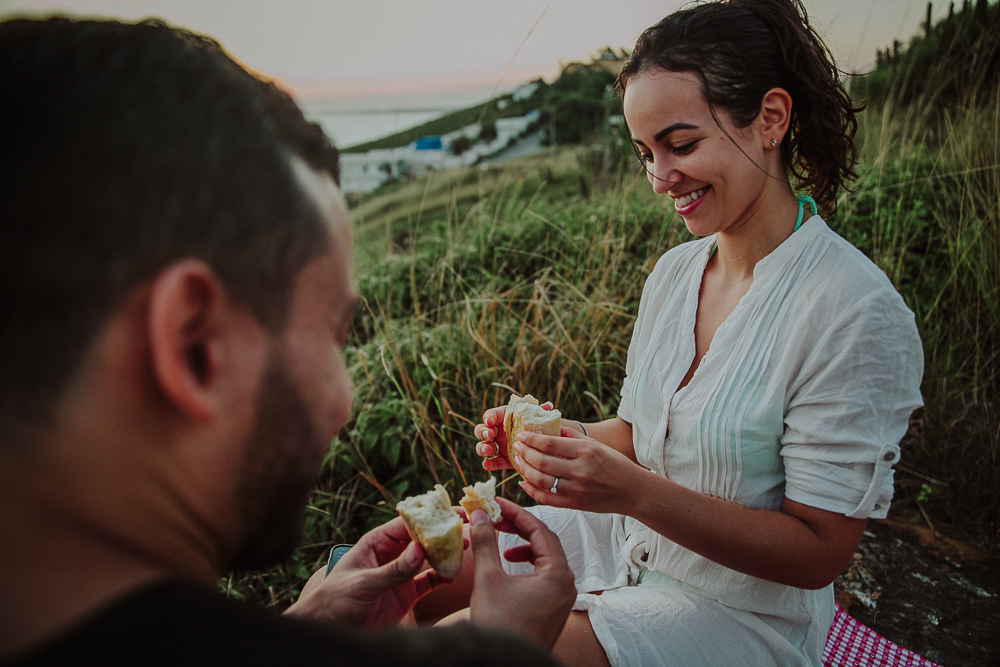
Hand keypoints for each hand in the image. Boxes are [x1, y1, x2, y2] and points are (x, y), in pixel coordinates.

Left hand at [284, 516, 449, 628]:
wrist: (330, 631)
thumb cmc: (335, 600)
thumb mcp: (363, 583)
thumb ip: (392, 570)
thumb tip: (418, 549)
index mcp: (376, 543)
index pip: (405, 525)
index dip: (428, 518)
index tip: (449, 513)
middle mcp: (391, 555)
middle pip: (421, 539)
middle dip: (442, 533)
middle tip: (464, 526)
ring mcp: (400, 574)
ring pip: (428, 558)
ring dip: (445, 553)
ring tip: (464, 548)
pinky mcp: (407, 594)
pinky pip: (429, 581)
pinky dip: (442, 577)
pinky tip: (453, 574)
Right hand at [468, 498, 575, 650]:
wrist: (506, 664)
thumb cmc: (500, 625)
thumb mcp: (488, 579)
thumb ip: (485, 543)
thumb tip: (480, 514)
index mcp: (557, 573)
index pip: (539, 529)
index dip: (515, 513)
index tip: (495, 503)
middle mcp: (567, 582)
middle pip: (545, 541)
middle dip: (519, 527)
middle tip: (496, 517)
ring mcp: (563, 596)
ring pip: (546, 557)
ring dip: (524, 544)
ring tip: (502, 543)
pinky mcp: (554, 606)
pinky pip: (545, 573)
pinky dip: (528, 563)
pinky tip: (509, 564)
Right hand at [474, 401, 552, 472]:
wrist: (545, 448)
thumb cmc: (541, 428)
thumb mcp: (541, 419)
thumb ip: (541, 412)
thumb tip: (547, 406)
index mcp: (505, 418)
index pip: (492, 415)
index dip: (489, 417)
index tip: (490, 422)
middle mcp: (499, 431)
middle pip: (482, 430)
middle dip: (483, 432)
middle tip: (490, 435)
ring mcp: (499, 446)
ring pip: (483, 446)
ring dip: (482, 448)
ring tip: (488, 451)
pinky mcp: (502, 460)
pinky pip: (493, 462)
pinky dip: (488, 464)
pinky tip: (487, 465)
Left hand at [513, 427, 644, 513]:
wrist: (633, 491)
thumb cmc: (615, 464)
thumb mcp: (596, 445)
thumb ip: (572, 437)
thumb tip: (548, 429)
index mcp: (586, 452)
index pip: (550, 444)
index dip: (531, 439)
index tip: (521, 435)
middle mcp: (581, 471)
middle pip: (542, 462)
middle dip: (524, 453)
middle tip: (516, 447)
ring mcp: (577, 490)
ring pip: (541, 481)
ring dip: (525, 471)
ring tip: (518, 462)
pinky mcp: (575, 504)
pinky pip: (547, 499)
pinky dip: (532, 491)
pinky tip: (524, 482)